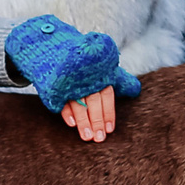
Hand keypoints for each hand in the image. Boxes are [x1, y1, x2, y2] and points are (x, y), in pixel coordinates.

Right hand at [4, 16, 141, 124]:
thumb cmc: (80, 62)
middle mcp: (85, 76)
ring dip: (83, 121)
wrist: (48, 45)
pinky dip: (66, 111)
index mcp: (98, 72)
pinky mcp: (54, 83)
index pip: (106, 94)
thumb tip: (136, 90)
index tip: (110, 130)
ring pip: (79, 102)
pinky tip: (71, 124)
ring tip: (86, 137)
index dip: (109, 112)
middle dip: (97, 121)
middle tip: (99, 139)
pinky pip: (61, 98)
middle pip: (94, 100)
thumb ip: (118, 78)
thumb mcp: (99, 65)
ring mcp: (69, 79)